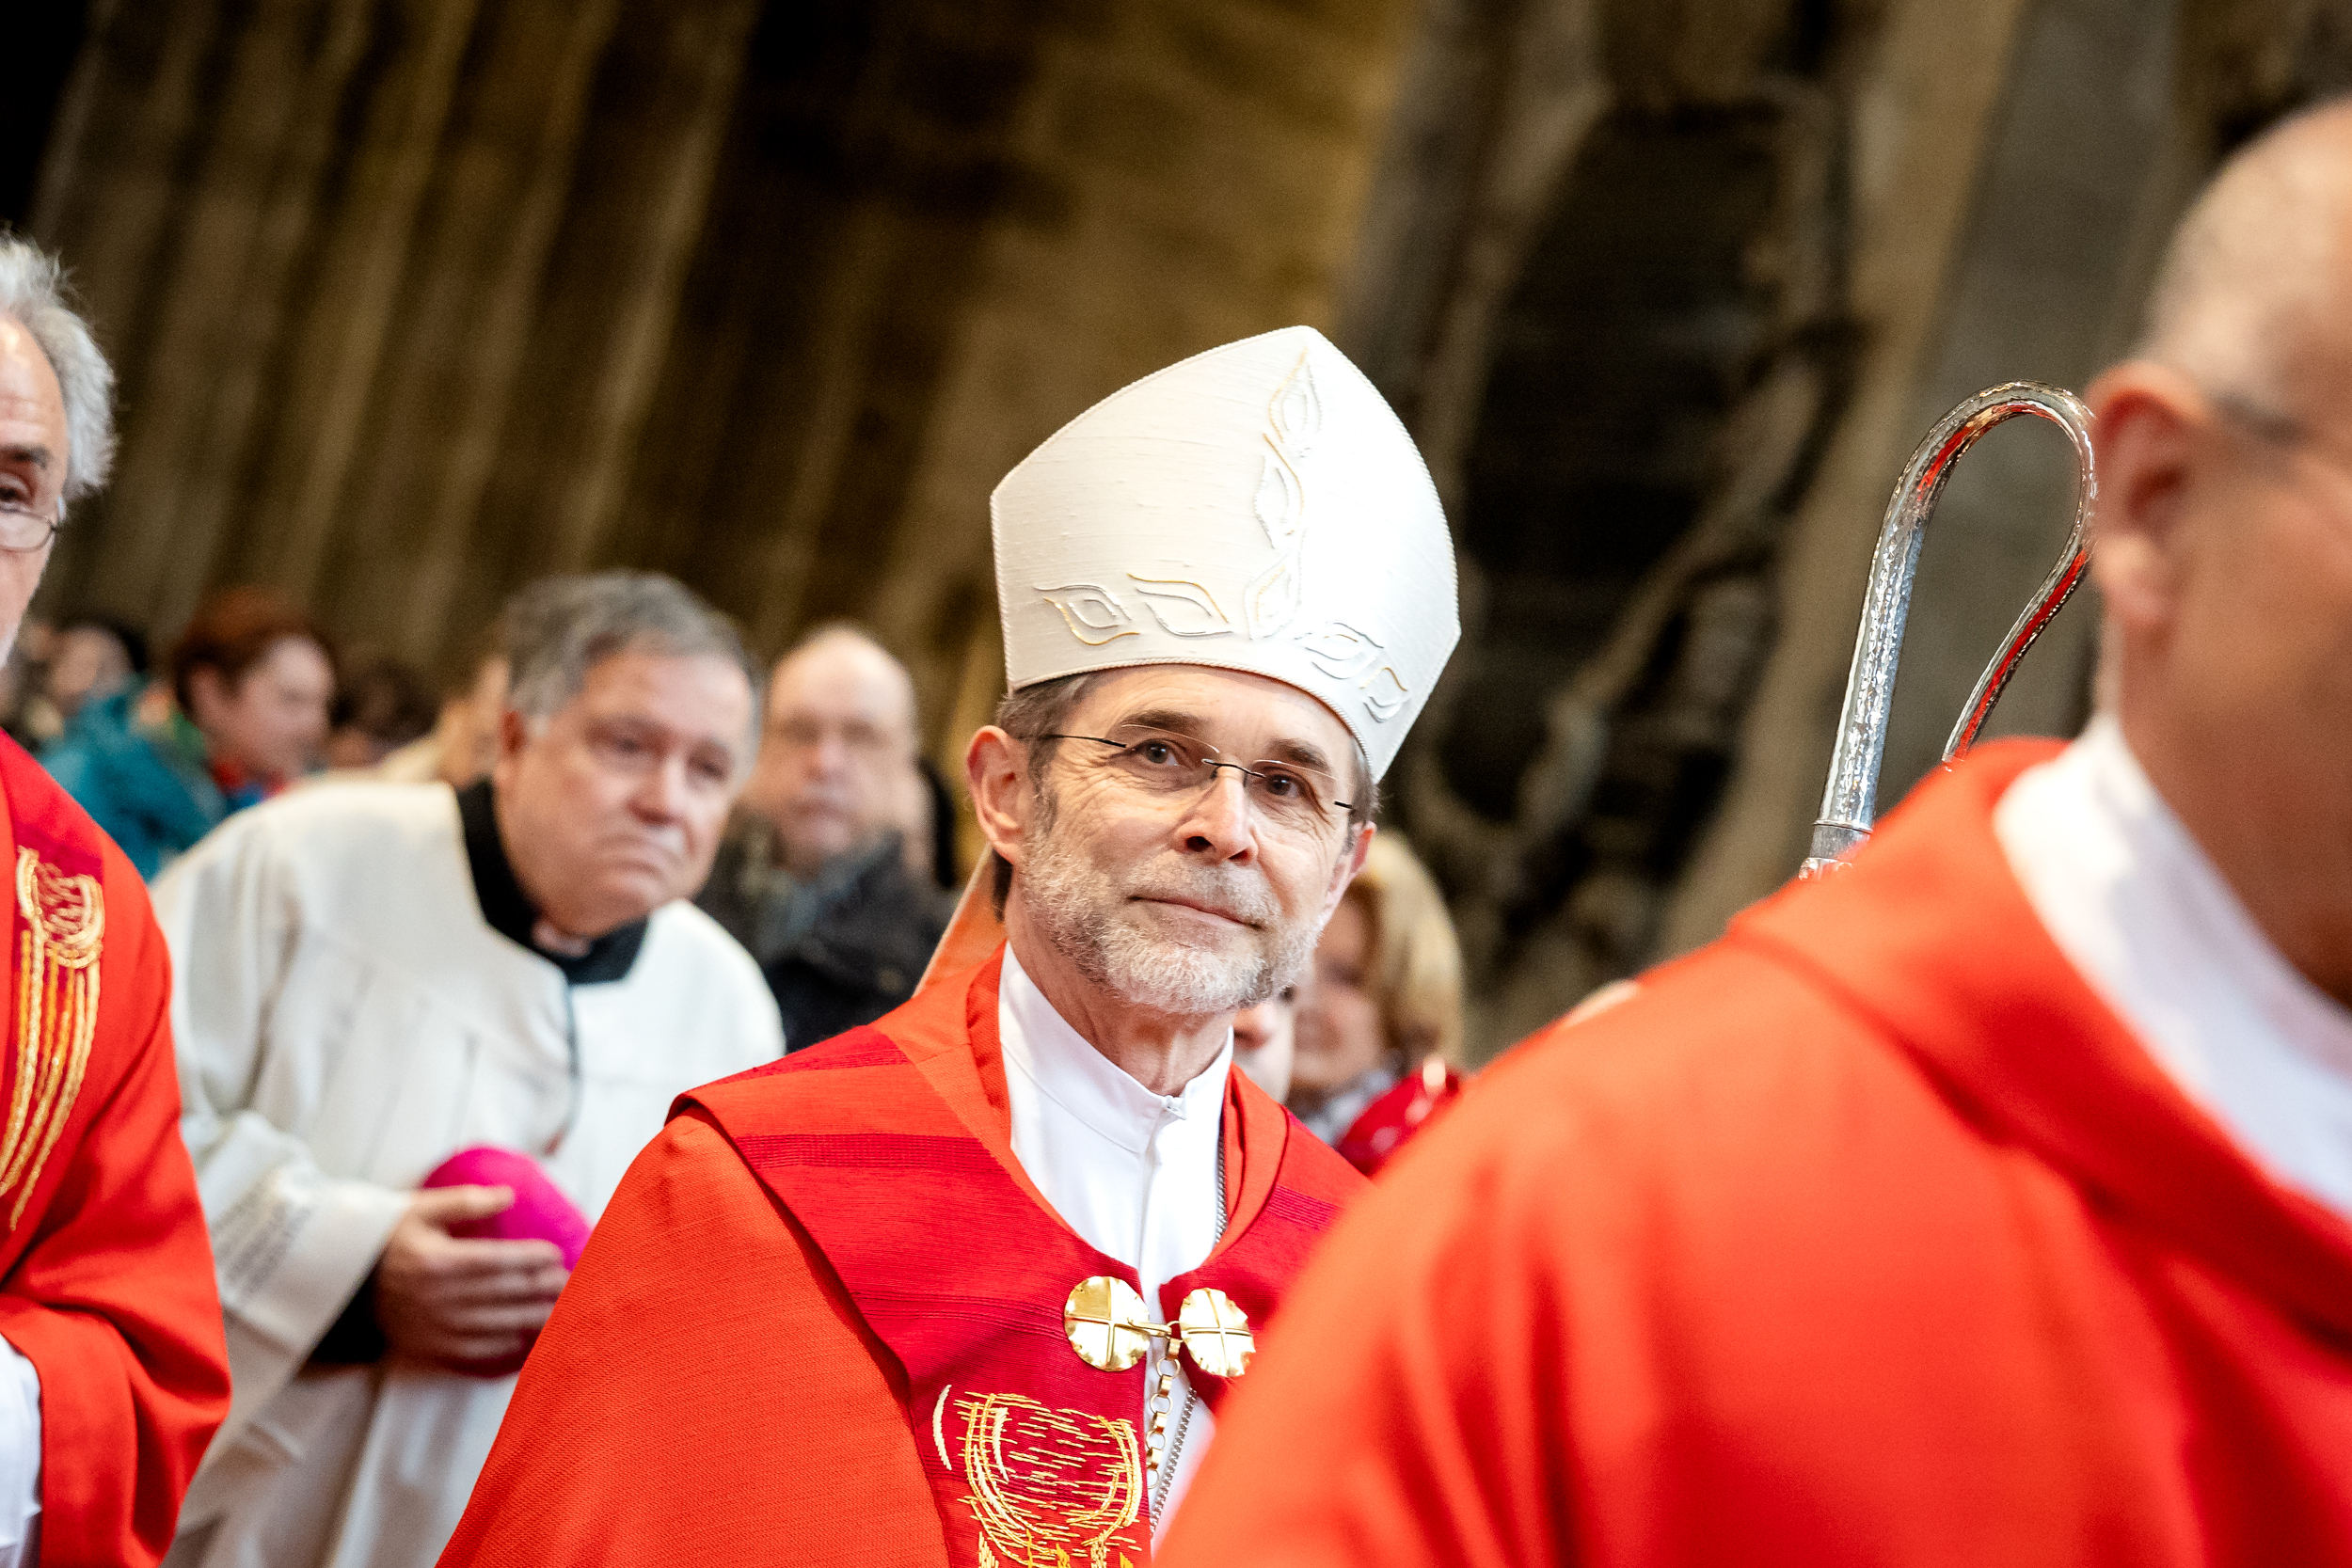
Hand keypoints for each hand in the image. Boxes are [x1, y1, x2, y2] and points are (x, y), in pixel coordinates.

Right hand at [374, 1185, 568, 1369]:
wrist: (340, 1282)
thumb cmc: (385, 1239)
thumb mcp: (418, 1209)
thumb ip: (464, 1201)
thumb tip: (509, 1194)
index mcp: (437, 1262)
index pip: (498, 1261)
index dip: (531, 1258)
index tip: (555, 1253)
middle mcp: (437, 1298)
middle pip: (503, 1294)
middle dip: (541, 1287)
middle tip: (571, 1281)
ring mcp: (433, 1327)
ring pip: (496, 1325)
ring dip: (532, 1318)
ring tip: (561, 1309)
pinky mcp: (428, 1347)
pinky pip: (474, 1351)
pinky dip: (503, 1346)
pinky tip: (525, 1338)